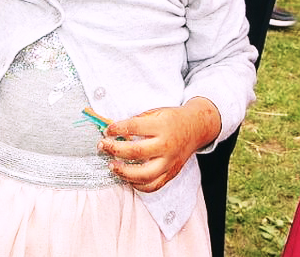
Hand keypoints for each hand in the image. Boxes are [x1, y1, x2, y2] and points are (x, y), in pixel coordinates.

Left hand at [101, 98, 220, 192]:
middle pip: (136, 152)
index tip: (107, 130)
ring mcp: (170, 162)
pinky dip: (137, 185)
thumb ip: (137, 121)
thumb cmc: (172, 120)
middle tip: (103, 146)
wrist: (196, 128)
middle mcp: (167, 146)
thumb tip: (114, 131)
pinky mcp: (171, 173)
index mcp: (163, 126)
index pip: (134, 127)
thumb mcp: (156, 112)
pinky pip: (152, 186)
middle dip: (115, 150)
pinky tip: (127, 177)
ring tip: (112, 166)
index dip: (117, 129)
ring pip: (144, 175)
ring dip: (123, 172)